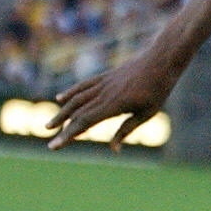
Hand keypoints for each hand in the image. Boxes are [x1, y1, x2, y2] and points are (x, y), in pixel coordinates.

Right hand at [46, 52, 179, 149]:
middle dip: (63, 130)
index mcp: (114, 105)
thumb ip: (127, 129)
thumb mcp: (147, 113)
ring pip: (76, 99)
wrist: (160, 61)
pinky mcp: (105, 76)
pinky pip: (83, 86)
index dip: (69, 135)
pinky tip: (60, 99)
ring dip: (62, 113)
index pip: (85, 122)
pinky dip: (70, 92)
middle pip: (77, 114)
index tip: (55, 146)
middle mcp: (104, 93)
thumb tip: (114, 149)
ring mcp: (102, 83)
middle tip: (51, 145)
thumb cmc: (158, 90)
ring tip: (50, 126)